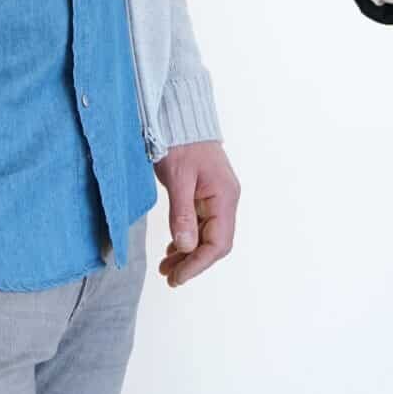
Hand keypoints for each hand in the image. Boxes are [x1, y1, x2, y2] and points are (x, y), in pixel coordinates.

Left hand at [154, 141, 240, 286]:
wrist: (181, 117)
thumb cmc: (181, 143)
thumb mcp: (178, 179)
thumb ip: (182, 214)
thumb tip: (186, 248)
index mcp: (224, 197)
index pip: (218, 243)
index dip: (198, 264)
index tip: (177, 277)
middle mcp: (226, 200)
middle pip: (215, 243)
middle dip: (193, 263)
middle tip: (169, 276)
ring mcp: (218, 198)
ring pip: (208, 236)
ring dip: (189, 255)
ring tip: (166, 268)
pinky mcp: (207, 196)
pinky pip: (202, 225)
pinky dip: (188, 240)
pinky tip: (173, 249)